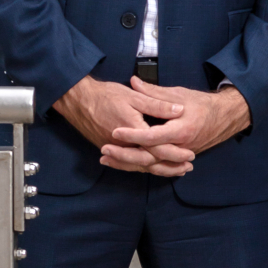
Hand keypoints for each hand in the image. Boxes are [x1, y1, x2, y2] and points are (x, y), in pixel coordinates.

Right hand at [53, 75, 194, 174]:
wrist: (77, 100)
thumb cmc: (105, 95)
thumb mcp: (133, 96)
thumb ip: (157, 104)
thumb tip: (179, 109)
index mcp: (132, 130)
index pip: (157, 148)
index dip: (174, 153)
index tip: (189, 155)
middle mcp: (123, 145)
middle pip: (150, 162)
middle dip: (170, 166)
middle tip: (187, 167)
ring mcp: (114, 149)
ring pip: (139, 166)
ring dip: (158, 170)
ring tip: (176, 171)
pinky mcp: (109, 149)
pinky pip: (128, 164)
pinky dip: (142, 168)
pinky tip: (152, 168)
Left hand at [103, 76, 250, 172]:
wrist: (224, 117)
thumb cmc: (202, 104)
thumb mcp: (179, 94)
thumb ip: (154, 92)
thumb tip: (134, 82)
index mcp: (182, 130)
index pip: (153, 137)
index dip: (133, 135)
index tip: (115, 131)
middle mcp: (181, 147)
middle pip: (149, 157)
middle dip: (124, 155)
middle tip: (104, 150)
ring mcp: (179, 156)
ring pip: (150, 166)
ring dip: (127, 164)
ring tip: (106, 160)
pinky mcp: (177, 159)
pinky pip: (156, 166)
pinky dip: (138, 166)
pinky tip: (122, 164)